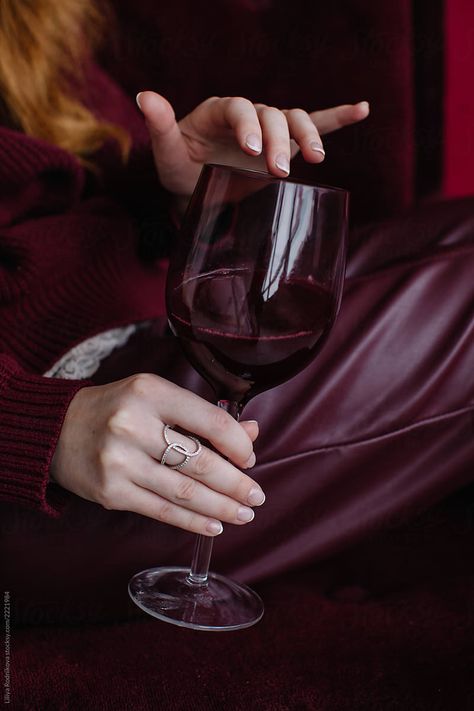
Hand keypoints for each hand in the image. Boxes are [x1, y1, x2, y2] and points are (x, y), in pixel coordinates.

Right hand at [50, 374, 263, 535]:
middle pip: (200, 462)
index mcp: (150, 392)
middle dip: (236, 484)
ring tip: (243, 514)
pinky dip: (192, 521)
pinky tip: (214, 524)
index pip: (210, 422)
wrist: (55, 430)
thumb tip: (251, 434)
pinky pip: (162, 510)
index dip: (239, 445)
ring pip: (184, 492)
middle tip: (256, 496)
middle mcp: (133, 425)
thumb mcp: (157, 398)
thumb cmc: (116, 410)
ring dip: (221, 507)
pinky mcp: (110, 492)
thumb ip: (202, 415)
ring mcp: (119, 461)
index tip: (250, 459)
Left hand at [136, 92, 368, 205]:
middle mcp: (248, 114)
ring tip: (316, 159)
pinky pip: (314, 125)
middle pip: (272, 116)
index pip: (239, 109)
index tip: (253, 150)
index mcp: (219, 112)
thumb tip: (145, 96)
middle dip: (279, 141)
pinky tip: (361, 110)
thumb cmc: (180, 169)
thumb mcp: (166, 155)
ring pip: (296, 120)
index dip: (249, 125)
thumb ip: (160, 128)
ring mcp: (270, 127)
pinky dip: (336, 118)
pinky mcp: (285, 143)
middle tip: (279, 172)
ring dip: (309, 136)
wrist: (198, 186)